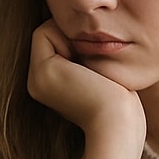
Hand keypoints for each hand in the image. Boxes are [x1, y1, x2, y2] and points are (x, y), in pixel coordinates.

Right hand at [27, 20, 145, 158]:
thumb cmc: (122, 106)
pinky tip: (85, 62)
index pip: (55, 42)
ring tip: (90, 65)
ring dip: (71, 37)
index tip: (98, 61)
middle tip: (95, 63)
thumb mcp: (103, 77)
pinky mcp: (42, 71)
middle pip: (49, 35)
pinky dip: (66, 36)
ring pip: (45, 31)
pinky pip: (44, 32)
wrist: (118, 126)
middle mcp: (38, 82)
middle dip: (73, 37)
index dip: (76, 39)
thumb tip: (85, 34)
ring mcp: (36, 78)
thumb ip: (88, 59)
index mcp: (51, 85)